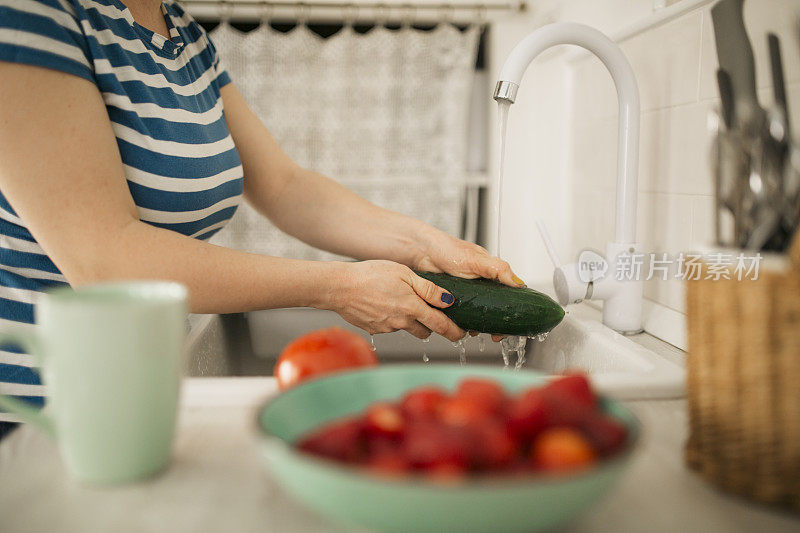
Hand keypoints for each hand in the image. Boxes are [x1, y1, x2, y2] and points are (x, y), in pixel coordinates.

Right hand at [327, 260, 465, 341]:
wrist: (340, 287)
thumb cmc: (371, 274)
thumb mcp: (405, 274)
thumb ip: (428, 289)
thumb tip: (448, 300)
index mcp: (412, 307)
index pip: (440, 325)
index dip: (454, 331)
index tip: (461, 333)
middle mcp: (401, 322)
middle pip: (426, 332)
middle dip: (432, 326)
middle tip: (432, 314)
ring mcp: (387, 328)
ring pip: (407, 328)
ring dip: (410, 321)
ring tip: (400, 302)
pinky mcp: (375, 330)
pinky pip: (390, 327)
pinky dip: (392, 319)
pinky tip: (383, 304)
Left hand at [411, 228, 524, 340]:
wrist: (421, 253)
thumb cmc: (448, 249)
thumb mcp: (477, 259)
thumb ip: (499, 269)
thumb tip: (519, 283)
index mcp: (491, 275)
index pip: (508, 295)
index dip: (511, 310)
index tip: (510, 324)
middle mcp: (480, 286)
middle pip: (494, 309)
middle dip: (496, 324)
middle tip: (494, 334)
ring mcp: (466, 295)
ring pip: (478, 315)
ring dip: (479, 325)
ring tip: (475, 330)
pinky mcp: (452, 302)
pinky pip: (461, 316)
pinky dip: (463, 323)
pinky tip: (461, 327)